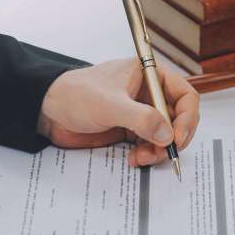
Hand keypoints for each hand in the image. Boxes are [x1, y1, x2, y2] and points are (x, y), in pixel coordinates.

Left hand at [38, 58, 199, 166]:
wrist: (48, 111)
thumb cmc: (74, 95)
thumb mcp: (110, 105)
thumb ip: (142, 119)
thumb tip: (167, 135)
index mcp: (149, 75)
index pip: (185, 94)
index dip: (187, 117)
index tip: (177, 136)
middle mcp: (149, 93)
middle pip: (179, 118)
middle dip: (174, 138)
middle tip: (166, 151)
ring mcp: (140, 113)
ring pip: (166, 135)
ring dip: (160, 150)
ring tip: (143, 157)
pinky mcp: (130, 130)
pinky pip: (150, 144)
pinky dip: (148, 154)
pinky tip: (134, 158)